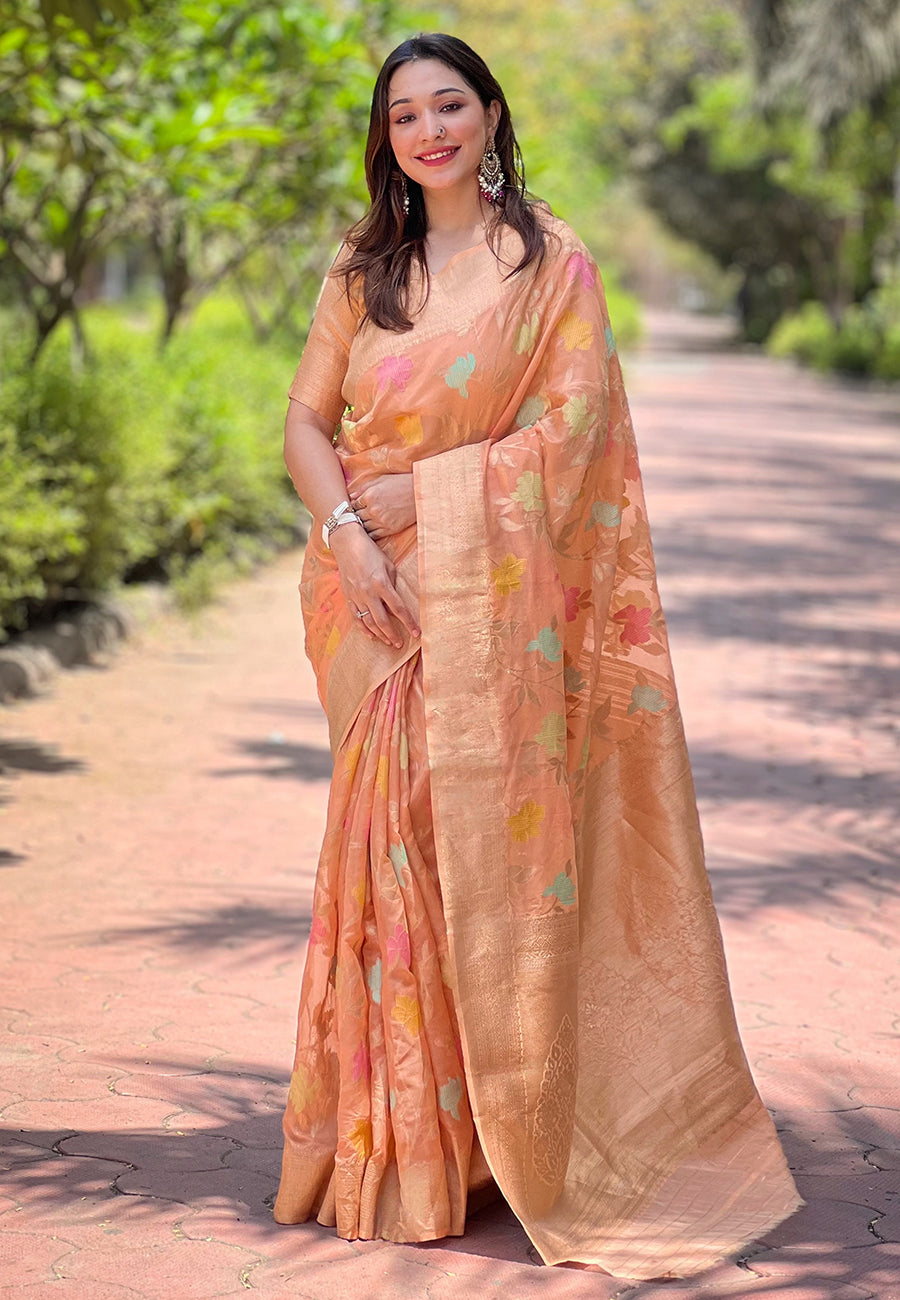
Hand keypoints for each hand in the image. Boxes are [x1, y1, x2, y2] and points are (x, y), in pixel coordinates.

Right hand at [329, 522, 418, 647]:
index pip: (398, 608)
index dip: (409, 623)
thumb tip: (396, 600)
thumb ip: (393, 584)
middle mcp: (368, 593)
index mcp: (382, 584)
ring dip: (379, 634)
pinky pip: (356, 617)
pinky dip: (363, 628)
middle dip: (392, 635)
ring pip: (368, 622)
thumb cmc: (371, 552)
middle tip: (399, 644)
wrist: (346, 544)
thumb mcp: (388, 565)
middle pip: (382, 620)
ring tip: (388, 642)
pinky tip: (371, 635)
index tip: (416, 633)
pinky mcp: (348, 597)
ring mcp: (357, 596)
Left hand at [351, 473, 415, 540]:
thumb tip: (351, 496)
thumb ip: (363, 488)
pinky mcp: (389, 529)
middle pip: (355, 517)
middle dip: (354, 516)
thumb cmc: (401, 483)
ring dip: (361, 526)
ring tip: (362, 523)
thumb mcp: (380, 480)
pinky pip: (373, 535)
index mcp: (369, 496)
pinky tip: (369, 530)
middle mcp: (373, 510)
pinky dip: (369, 534)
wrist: (421, 493)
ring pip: (363, 527)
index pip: (352, 505)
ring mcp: (381, 521)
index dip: (352, 506)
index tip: (352, 508)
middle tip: (353, 517)